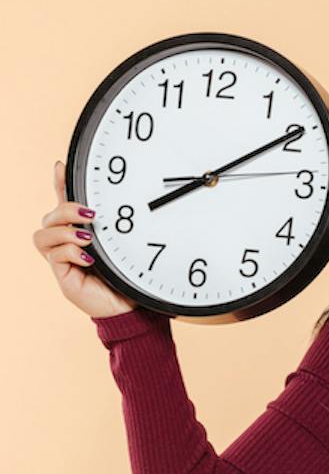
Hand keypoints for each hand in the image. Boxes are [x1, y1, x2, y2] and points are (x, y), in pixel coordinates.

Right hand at [31, 161, 135, 318]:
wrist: (134, 309)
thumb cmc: (135, 277)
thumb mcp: (131, 246)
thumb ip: (125, 227)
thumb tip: (140, 203)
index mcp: (83, 232)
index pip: (65, 203)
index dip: (59, 183)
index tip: (61, 165)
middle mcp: (68, 244)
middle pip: (49, 216)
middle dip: (65, 209)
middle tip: (91, 214)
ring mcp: (64, 260)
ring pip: (43, 234)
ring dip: (63, 231)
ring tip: (88, 237)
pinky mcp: (64, 276)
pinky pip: (54, 256)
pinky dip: (69, 251)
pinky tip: (88, 257)